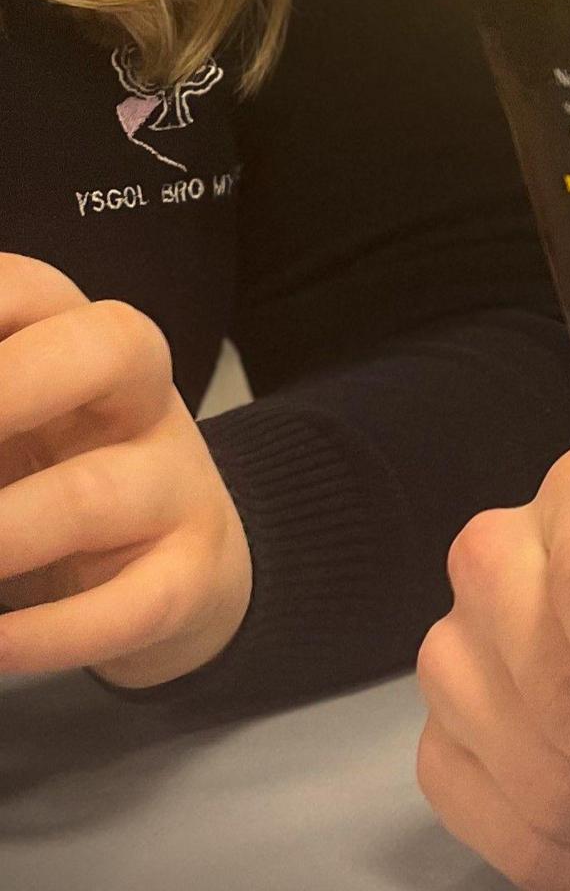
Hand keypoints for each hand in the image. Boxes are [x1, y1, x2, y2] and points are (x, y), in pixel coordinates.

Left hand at [0, 254, 250, 687]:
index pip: (24, 289)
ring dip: (1, 536)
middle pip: (111, 347)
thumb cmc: (53, 472)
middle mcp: (140, 399)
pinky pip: (135, 602)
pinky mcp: (196, 574)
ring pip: (98, 493)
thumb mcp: (5, 420)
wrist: (184, 560)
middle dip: (7, 388)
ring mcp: (178, 485)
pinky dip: (49, 633)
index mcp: (78, 343)